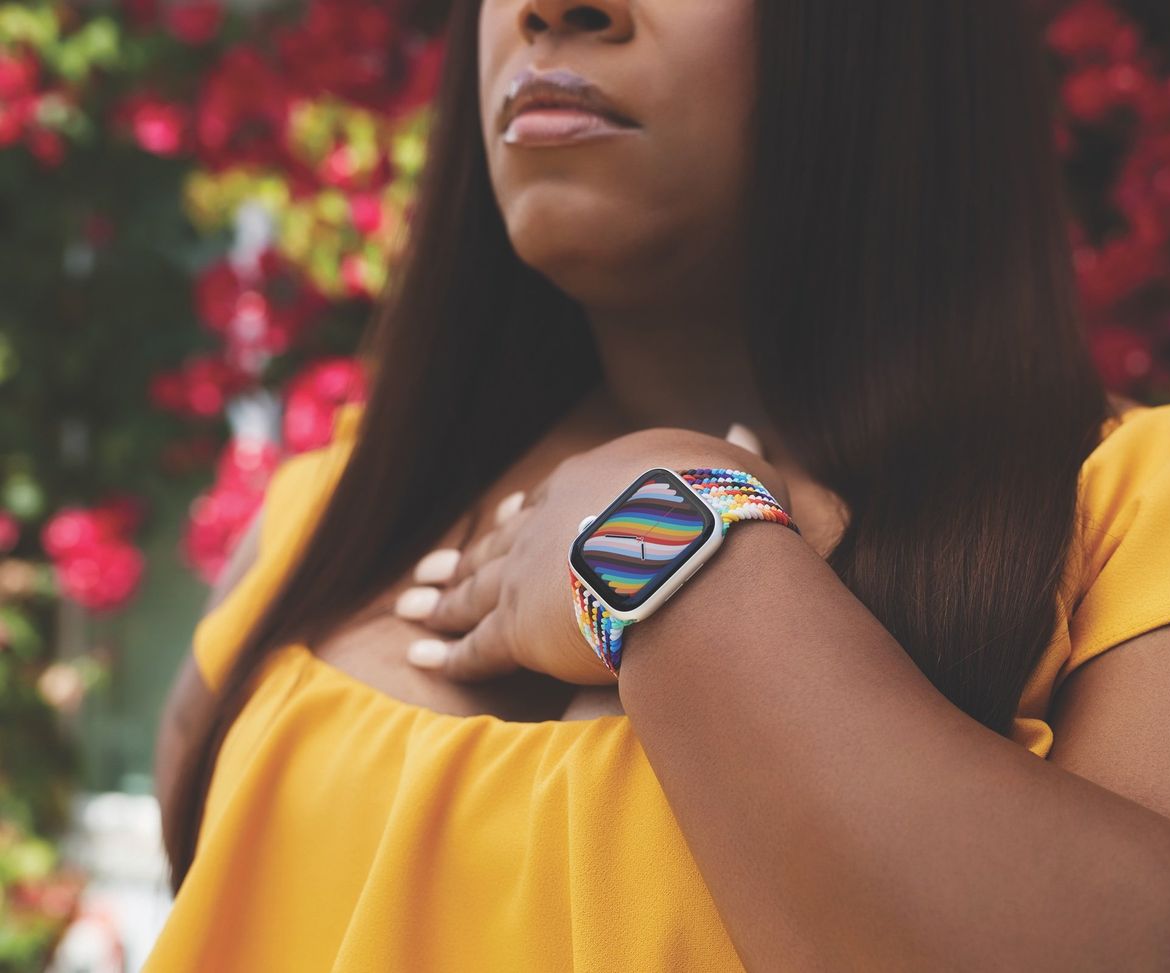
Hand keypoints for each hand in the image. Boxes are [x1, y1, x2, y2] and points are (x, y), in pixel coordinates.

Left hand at [396, 426, 787, 685]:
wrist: (693, 549)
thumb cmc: (724, 508)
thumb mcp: (736, 470)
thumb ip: (731, 458)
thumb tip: (742, 434)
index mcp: (591, 480)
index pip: (549, 500)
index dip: (527, 514)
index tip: (506, 517)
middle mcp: (545, 521)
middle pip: (498, 543)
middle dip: (467, 557)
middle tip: (434, 567)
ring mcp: (525, 574)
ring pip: (472, 589)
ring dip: (442, 599)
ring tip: (413, 605)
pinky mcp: (518, 628)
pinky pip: (475, 648)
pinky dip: (448, 656)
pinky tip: (420, 661)